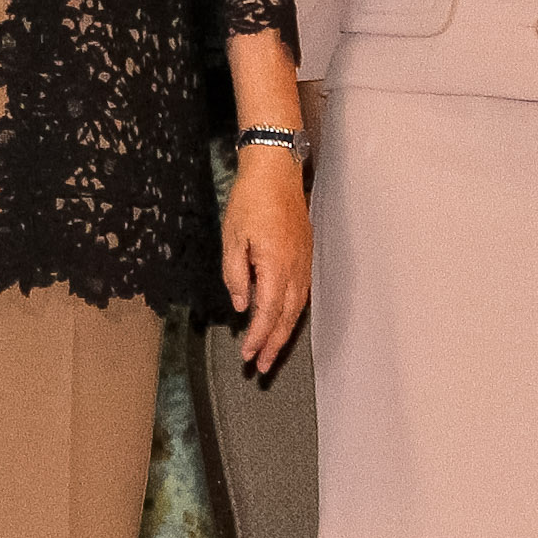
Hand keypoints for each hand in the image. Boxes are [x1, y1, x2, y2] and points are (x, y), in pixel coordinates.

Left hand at [224, 146, 311, 375]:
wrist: (276, 171)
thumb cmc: (250, 200)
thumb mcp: (232, 237)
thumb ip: (236, 275)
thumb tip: (244, 306)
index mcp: (276, 266)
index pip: (267, 313)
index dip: (258, 338)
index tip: (248, 356)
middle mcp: (296, 269)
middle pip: (287, 317)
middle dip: (274, 345)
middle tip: (262, 367)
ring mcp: (304, 262)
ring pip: (297, 308)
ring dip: (284, 332)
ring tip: (273, 351)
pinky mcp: (305, 255)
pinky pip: (302, 294)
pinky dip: (293, 313)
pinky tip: (285, 320)